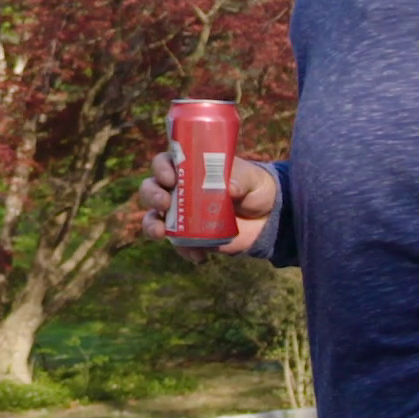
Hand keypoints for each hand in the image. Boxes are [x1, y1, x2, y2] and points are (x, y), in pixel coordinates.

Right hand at [136, 152, 275, 260]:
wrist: (267, 219)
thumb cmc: (255, 188)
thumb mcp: (253, 179)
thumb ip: (241, 179)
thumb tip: (229, 187)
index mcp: (190, 167)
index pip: (165, 162)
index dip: (161, 167)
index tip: (171, 178)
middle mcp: (179, 189)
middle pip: (150, 188)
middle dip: (152, 195)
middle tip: (164, 202)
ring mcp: (181, 215)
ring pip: (153, 217)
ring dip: (151, 225)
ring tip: (160, 233)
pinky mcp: (189, 237)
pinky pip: (177, 245)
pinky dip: (183, 251)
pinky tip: (199, 255)